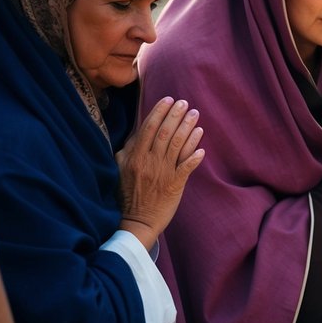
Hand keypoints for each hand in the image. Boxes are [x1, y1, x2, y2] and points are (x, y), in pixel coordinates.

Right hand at [117, 97, 204, 248]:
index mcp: (134, 157)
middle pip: (164, 133)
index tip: (168, 100)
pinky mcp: (174, 185)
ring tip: (195, 115)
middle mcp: (149, 162)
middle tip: (184, 102)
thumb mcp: (119, 170)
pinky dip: (194, 156)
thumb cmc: (125, 195)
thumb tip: (138, 132)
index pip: (147, 129)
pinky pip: (186, 167)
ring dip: (188, 129)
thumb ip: (127, 150)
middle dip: (175, 115)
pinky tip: (202, 146)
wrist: (134, 222)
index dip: (159, 113)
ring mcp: (163, 173)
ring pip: (177, 146)